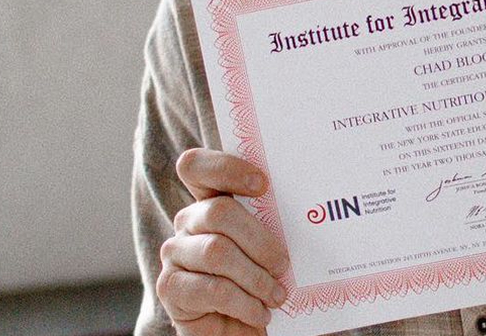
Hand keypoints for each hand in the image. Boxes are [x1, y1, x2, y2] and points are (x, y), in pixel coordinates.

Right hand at [157, 148, 289, 334]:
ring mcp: (174, 253)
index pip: (197, 166)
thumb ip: (275, 223)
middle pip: (218, 211)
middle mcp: (188, 221)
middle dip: (259, 239)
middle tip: (284, 263)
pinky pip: (213, 289)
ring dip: (256, 277)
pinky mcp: (170, 288)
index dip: (226, 167)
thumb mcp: (270, 246)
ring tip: (277, 295)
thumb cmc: (261, 279)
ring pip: (217, 252)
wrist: (240, 326)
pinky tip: (259, 312)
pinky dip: (244, 303)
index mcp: (210, 200)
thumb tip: (314, 206)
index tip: (263, 185)